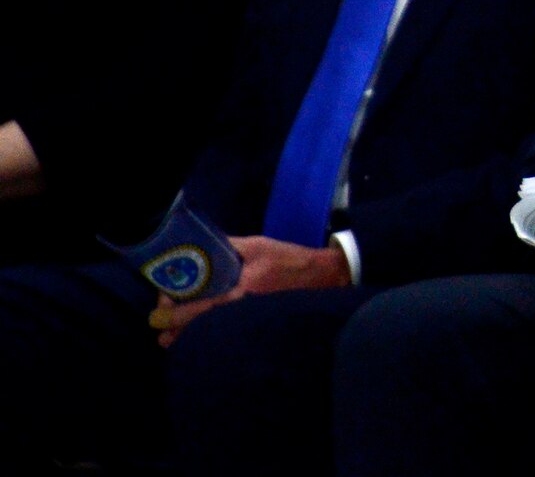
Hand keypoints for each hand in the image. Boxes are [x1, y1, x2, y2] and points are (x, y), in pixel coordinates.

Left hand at [150, 235, 350, 346]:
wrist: (325, 276)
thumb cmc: (289, 259)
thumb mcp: (258, 245)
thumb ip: (228, 247)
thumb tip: (199, 246)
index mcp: (240, 290)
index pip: (197, 308)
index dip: (173, 314)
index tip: (157, 314)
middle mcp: (242, 311)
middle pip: (200, 328)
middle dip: (176, 331)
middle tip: (161, 332)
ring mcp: (249, 322)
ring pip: (213, 335)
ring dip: (191, 338)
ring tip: (173, 340)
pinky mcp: (257, 326)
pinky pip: (227, 334)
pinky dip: (211, 336)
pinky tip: (202, 338)